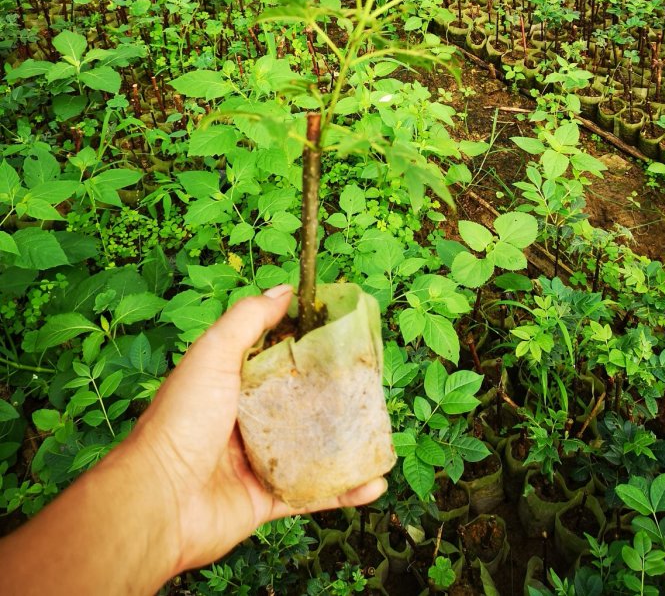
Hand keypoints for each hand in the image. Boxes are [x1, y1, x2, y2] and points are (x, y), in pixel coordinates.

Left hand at [127, 284, 386, 574]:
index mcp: (230, 381)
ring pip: (312, 448)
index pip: (277, 357)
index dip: (309, 345)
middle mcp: (245, 419)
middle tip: (371, 383)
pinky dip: (345, 491)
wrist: (158, 500)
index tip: (345, 332)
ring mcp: (258, 460)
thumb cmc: (181, 420)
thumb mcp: (213, 354)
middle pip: (299, 402)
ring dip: (346, 443)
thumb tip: (285, 290)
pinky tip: (374, 483)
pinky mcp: (267, 499)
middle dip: (334, 395)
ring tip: (381, 433)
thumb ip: (248, 320)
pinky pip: (313, 493)